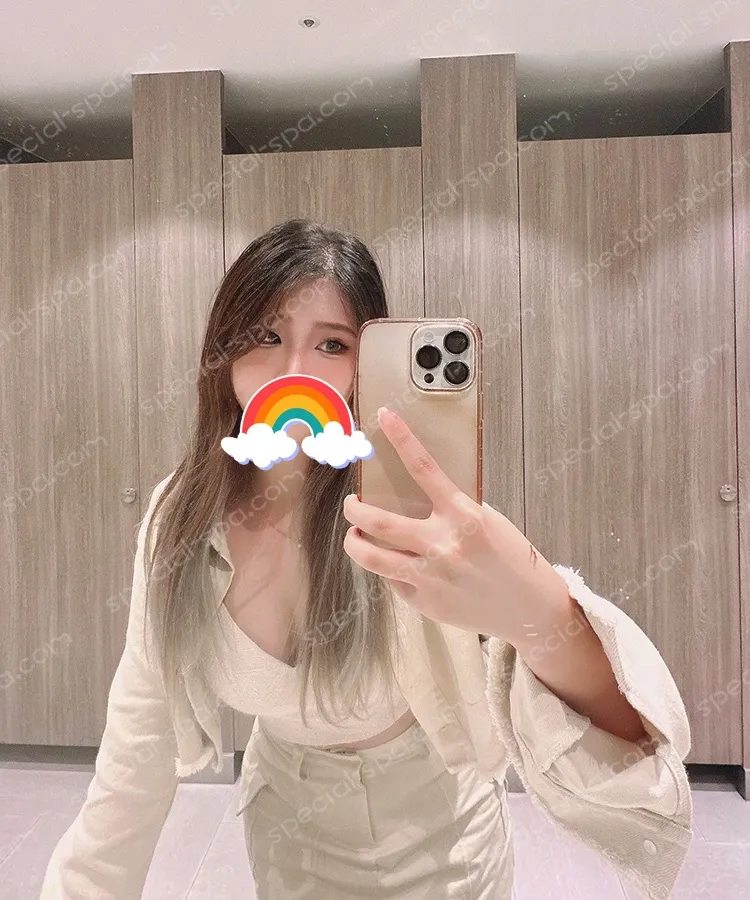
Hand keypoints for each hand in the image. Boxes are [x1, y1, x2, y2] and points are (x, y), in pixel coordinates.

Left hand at [341, 406, 572, 643]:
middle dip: (354, 509)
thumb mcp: (489, 522)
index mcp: (464, 516)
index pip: (424, 468)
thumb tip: (414, 495)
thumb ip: (453, 509)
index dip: (401, 439)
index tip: (385, 417)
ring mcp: (430, 576)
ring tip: (355, 535)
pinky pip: (393, 580)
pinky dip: (390, 569)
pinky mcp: (425, 602)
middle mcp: (443, 545)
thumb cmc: (512, 560)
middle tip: (351, 504)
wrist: (530, 609)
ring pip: (370, 556)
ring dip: (354, 542)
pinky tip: (399, 566)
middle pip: (377, 520)